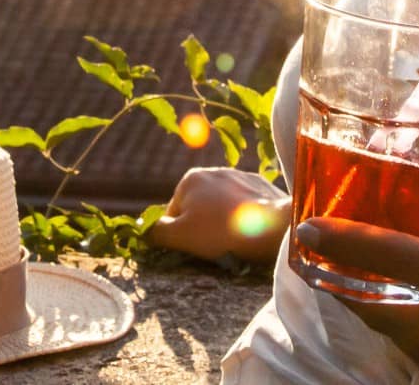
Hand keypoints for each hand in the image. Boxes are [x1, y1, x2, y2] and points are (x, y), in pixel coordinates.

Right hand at [149, 167, 290, 264]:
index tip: (198, 246)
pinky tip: (252, 231)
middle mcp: (214, 171)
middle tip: (218, 245)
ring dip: (225, 222)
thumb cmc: (222, 231)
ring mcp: (240, 176)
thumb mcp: (180, 236)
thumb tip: (144, 228)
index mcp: (191, 179)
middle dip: (205, 226)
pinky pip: (245, 205)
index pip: (175, 212)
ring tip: (237, 239)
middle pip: (199, 207)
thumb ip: (157, 231)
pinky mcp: (262, 186)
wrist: (274, 226)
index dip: (181, 234)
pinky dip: (245, 218)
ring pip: (223, 206)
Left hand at [295, 204, 418, 383]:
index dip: (342, 240)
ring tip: (368, 278)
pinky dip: (409, 332)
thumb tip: (410, 200)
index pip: (389, 256)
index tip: (308, 228)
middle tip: (322, 256)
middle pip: (370, 306)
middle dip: (341, 281)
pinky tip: (416, 313)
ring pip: (391, 333)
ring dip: (377, 306)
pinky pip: (416, 356)